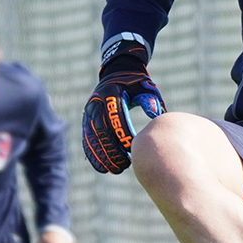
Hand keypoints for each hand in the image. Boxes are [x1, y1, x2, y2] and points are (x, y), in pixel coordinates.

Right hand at [82, 43, 165, 173]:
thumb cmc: (136, 83)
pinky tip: (102, 168)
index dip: (122, 132)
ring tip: (114, 170)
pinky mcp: (87, 119)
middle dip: (111, 148)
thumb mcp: (146, 87)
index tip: (133, 147)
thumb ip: (151, 100)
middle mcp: (96, 102)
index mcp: (110, 93)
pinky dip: (93, 154)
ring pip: (91, 137)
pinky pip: (87, 139)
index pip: (115, 116)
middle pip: (100, 129)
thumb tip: (155, 114)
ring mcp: (89, 111)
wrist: (118, 72)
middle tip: (124, 164)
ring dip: (101, 155)